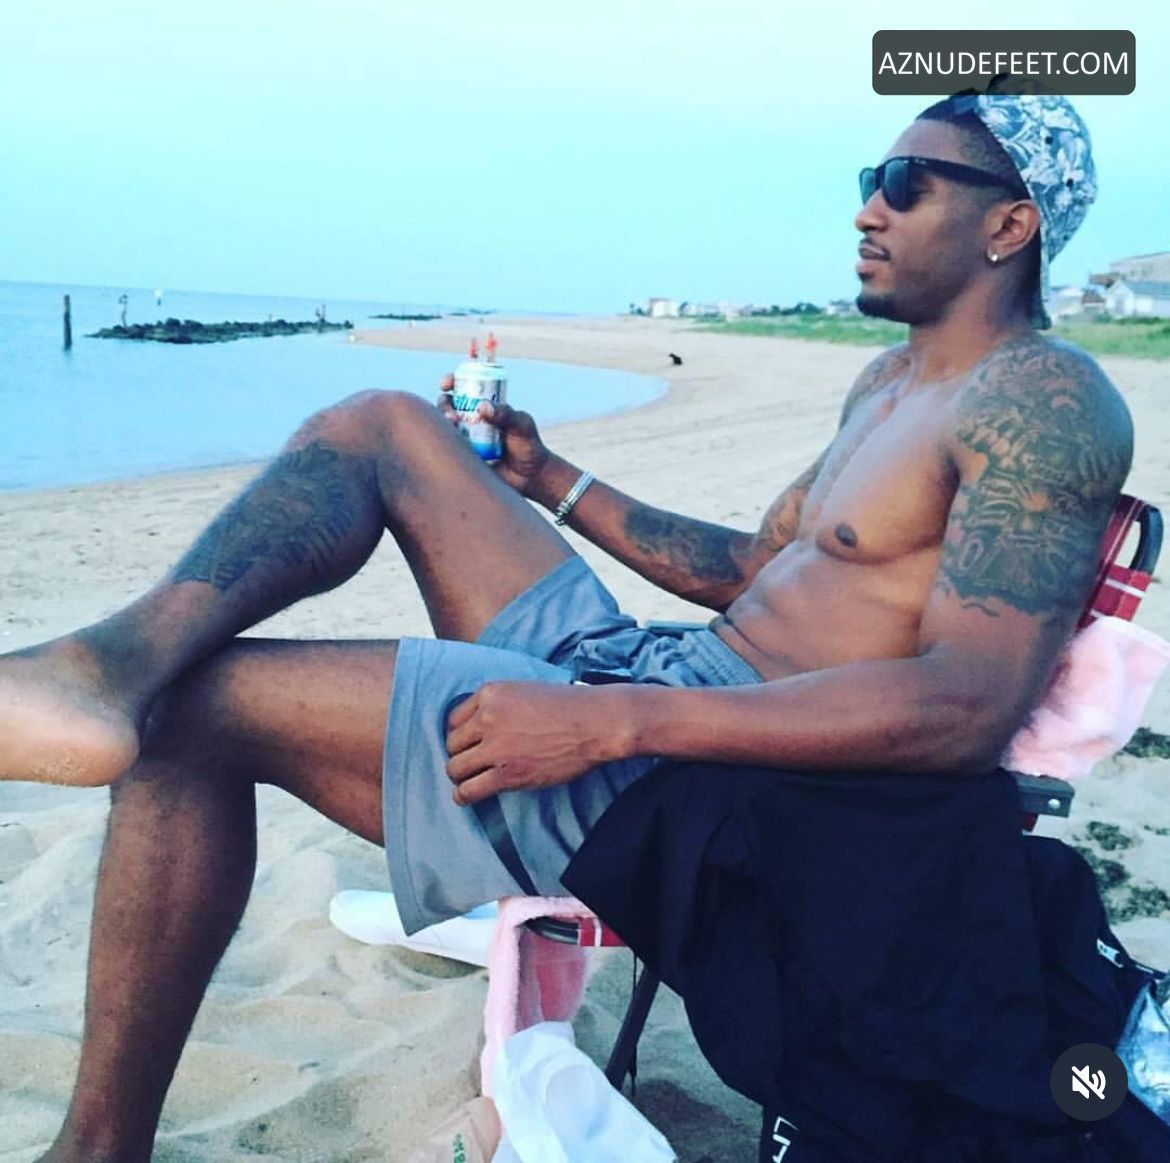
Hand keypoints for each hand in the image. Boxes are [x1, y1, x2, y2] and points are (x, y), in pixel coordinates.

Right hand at [437, 375, 551, 495]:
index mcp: (487, 405)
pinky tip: (451, 446)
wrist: (530, 477)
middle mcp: (473, 419)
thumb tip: (482, 406)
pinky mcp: (464, 455)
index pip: (466, 387)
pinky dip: (445, 444)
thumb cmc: (529, 446)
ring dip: (443, 424)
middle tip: (452, 415)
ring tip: (453, 428)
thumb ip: (506, 414)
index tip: (446, 383)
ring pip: (445, 426)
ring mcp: (467, 437)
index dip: (452, 381)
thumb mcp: (521, 425)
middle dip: (444, 405)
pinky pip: (449, 447)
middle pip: (448, 405)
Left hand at [444, 682, 614, 804]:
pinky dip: (463, 796)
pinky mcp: (507, 774)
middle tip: (472, 763)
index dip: (461, 734)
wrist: (596, 723)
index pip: (454, 718)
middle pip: (453, 743)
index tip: (468, 744)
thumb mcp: (526, 690)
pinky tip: (466, 797)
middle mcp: (487, 718)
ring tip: (470, 780)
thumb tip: (482, 724)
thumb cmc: (570, 706)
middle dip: (461, 754)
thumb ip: (500, 704)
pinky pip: (469, 790)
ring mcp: (496, 747)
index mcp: (491, 693)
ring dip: (461, 776)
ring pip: (455, 768)